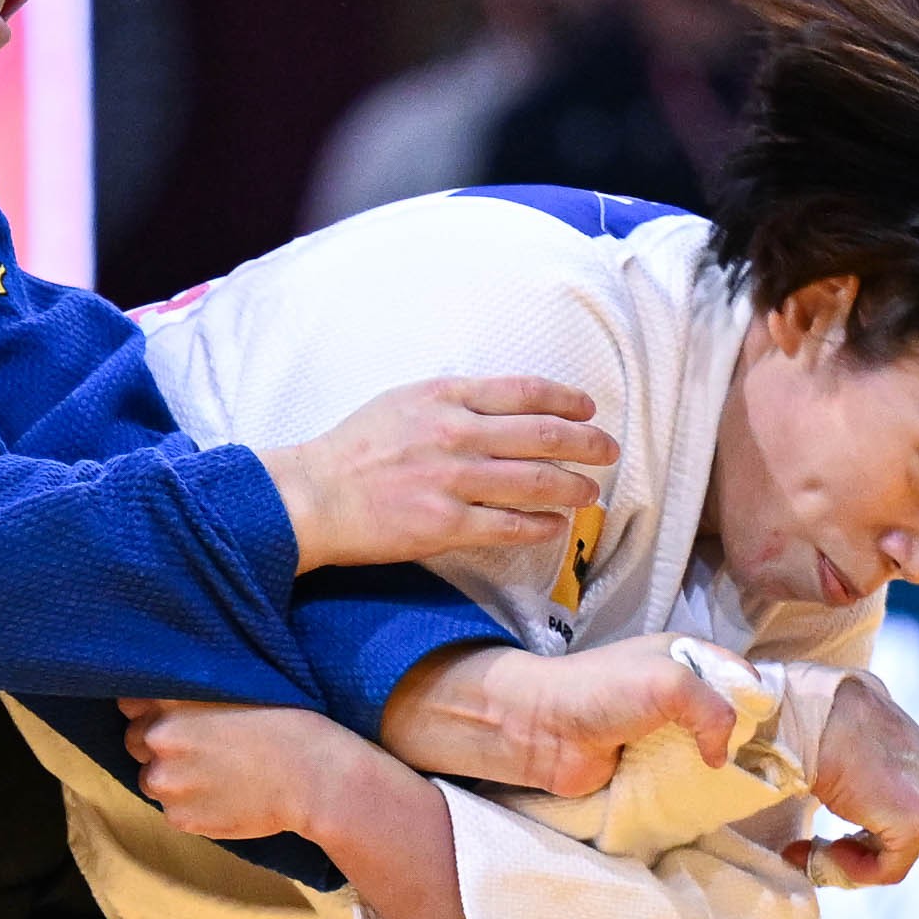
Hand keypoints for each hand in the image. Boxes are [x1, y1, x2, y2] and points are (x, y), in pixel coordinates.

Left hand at [115, 698, 372, 845]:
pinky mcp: (180, 818)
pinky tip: (225, 795)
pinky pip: (173, 810)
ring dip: (174, 779)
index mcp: (170, 699)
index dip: (153, 710)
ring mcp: (166, 782)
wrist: (315, 778)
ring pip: (151, 779)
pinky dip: (192, 806)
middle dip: (159, 745)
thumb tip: (160, 698)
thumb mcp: (235, 685)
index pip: (130, 703)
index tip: (177, 716)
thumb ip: (190, 691)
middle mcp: (158, 738)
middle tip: (201, 748)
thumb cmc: (287, 724)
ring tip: (217, 774)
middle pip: (134, 741)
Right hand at [261, 378, 613, 570]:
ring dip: (573, 487)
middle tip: (608, 451)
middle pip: (543, 435)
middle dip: (587, 443)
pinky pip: (508, 525)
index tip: (588, 409)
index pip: (525, 391)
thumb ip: (451, 400)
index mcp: (445, 396)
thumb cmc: (352, 449)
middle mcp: (454, 433)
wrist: (310, 496)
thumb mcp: (402, 401)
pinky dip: (540, 526)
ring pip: (534, 482)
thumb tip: (498, 404)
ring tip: (592, 493)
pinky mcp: (443, 524)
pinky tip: (557, 527)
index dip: (567, 400)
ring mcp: (451, 480)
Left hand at [376, 635, 745, 797]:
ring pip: (705, 752)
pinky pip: (679, 779)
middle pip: (726, 718)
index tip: (778, 730)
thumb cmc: (603, 691)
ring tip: (744, 791)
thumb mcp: (671, 683)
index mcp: (684, 657)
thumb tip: (722, 757)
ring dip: (718, 771)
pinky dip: (691, 789)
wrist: (542, 729)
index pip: (738, 676)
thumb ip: (714, 711)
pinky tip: (709, 802)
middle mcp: (675, 693)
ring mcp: (659, 731)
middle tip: (768, 768)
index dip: (759, 700)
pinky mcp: (643, 765)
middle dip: (744, 740)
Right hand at [780, 669, 918, 889]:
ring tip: (811, 848)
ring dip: (851, 860)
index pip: (906, 822)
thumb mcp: (863, 755)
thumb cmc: (830, 728)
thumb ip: (875, 781)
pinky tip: (820, 850)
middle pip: (903, 843)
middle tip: (810, 848)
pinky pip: (887, 870)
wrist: (818, 717)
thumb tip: (858, 797)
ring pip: (895, 858)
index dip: (862, 840)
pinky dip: (852, 871)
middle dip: (858, 851)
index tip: (819, 841)